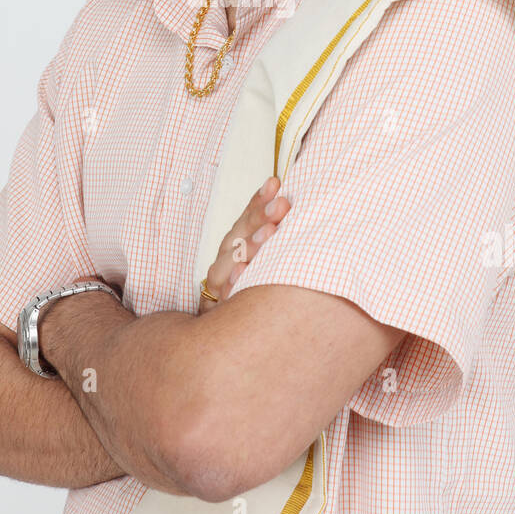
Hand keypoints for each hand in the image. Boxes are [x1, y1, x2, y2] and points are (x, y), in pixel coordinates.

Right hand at [197, 175, 290, 314]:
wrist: (222, 330)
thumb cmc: (251, 287)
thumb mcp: (262, 259)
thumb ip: (274, 234)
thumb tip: (296, 206)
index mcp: (236, 243)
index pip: (247, 218)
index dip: (259, 200)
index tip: (275, 183)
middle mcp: (225, 259)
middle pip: (239, 235)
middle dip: (260, 217)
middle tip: (282, 204)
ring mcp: (219, 283)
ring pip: (230, 262)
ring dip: (249, 246)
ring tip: (269, 233)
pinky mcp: (217, 308)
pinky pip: (223, 295)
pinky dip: (232, 283)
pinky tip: (244, 272)